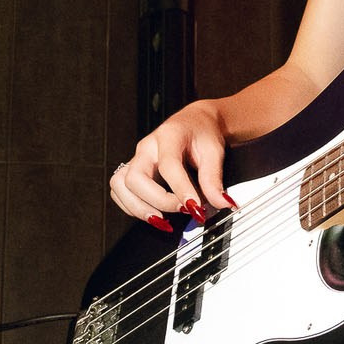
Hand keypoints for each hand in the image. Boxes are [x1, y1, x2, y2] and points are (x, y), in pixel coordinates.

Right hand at [110, 101, 233, 227]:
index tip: (195, 208)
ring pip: (120, 185)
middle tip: (182, 210)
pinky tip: (153, 212)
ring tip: (162, 220)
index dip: (181, 189)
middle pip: (135, 177)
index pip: (169, 165)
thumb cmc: (202, 134)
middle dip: (157, 201)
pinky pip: (119, 191)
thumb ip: (215, 179)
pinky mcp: (132, 170)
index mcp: (169, 136)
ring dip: (138, 207)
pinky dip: (132, 206)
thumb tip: (223, 203)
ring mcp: (137, 158)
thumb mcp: (215, 152)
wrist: (195, 123)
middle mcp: (147, 147)